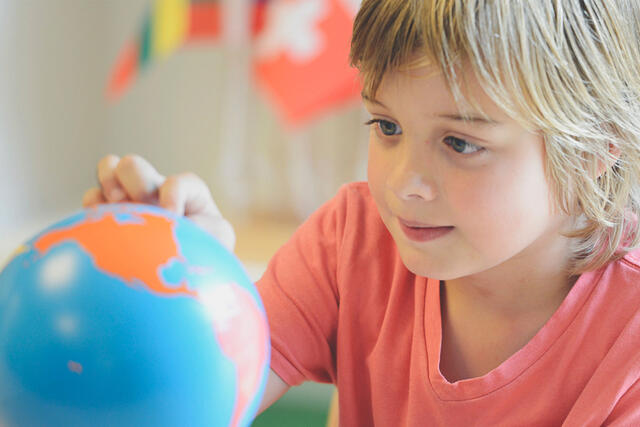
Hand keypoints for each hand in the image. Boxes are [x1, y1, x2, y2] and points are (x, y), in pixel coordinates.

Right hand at [82, 154, 234, 250]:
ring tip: (116, 204)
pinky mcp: (110, 218)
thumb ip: (206, 225)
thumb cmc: (206, 254)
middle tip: (137, 203)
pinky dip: (93, 207)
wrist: (185, 278)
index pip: (178, 182)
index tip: (173, 218)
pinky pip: (92, 200)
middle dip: (133, 178)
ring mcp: (130, 202)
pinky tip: (102, 225)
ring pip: (108, 169)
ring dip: (108, 181)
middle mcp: (155, 191)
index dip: (172, 195)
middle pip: (132, 165)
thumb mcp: (218, 237)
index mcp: (186, 192)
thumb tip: (175, 224)